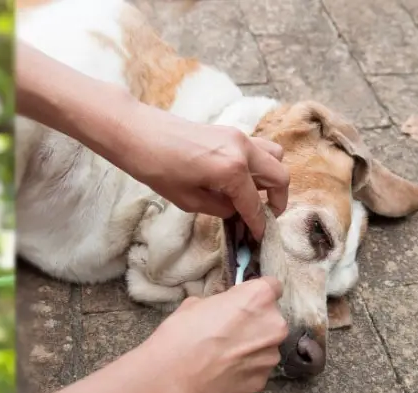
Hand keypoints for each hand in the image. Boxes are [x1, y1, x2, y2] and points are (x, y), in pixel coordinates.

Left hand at [105, 99, 288, 239]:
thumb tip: (236, 212)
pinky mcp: (230, 131)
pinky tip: (239, 179)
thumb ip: (219, 207)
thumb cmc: (156, 168)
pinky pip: (257, 149)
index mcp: (232, 170)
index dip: (258, 224)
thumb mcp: (187, 199)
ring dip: (271, 178)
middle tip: (264, 216)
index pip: (255, 203)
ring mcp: (238, 136)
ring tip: (253, 196)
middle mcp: (243, 150)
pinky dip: (258, 164)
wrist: (137, 133)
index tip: (259, 237)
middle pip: (280, 175)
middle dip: (277, 200)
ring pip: (274, 157)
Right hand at [146, 277, 287, 392]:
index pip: (272, 286)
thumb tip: (224, 309)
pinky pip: (257, 368)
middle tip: (226, 331)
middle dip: (253, 322)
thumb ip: (220, 303)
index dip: (253, 294)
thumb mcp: (194, 304)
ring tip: (221, 355)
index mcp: (258, 299)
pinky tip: (221, 372)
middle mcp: (273, 326)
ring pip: (265, 345)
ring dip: (250, 347)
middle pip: (270, 318)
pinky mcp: (262, 381)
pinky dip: (244, 368)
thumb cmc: (178, 336)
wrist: (169, 382)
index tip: (240, 302)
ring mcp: (270, 356)